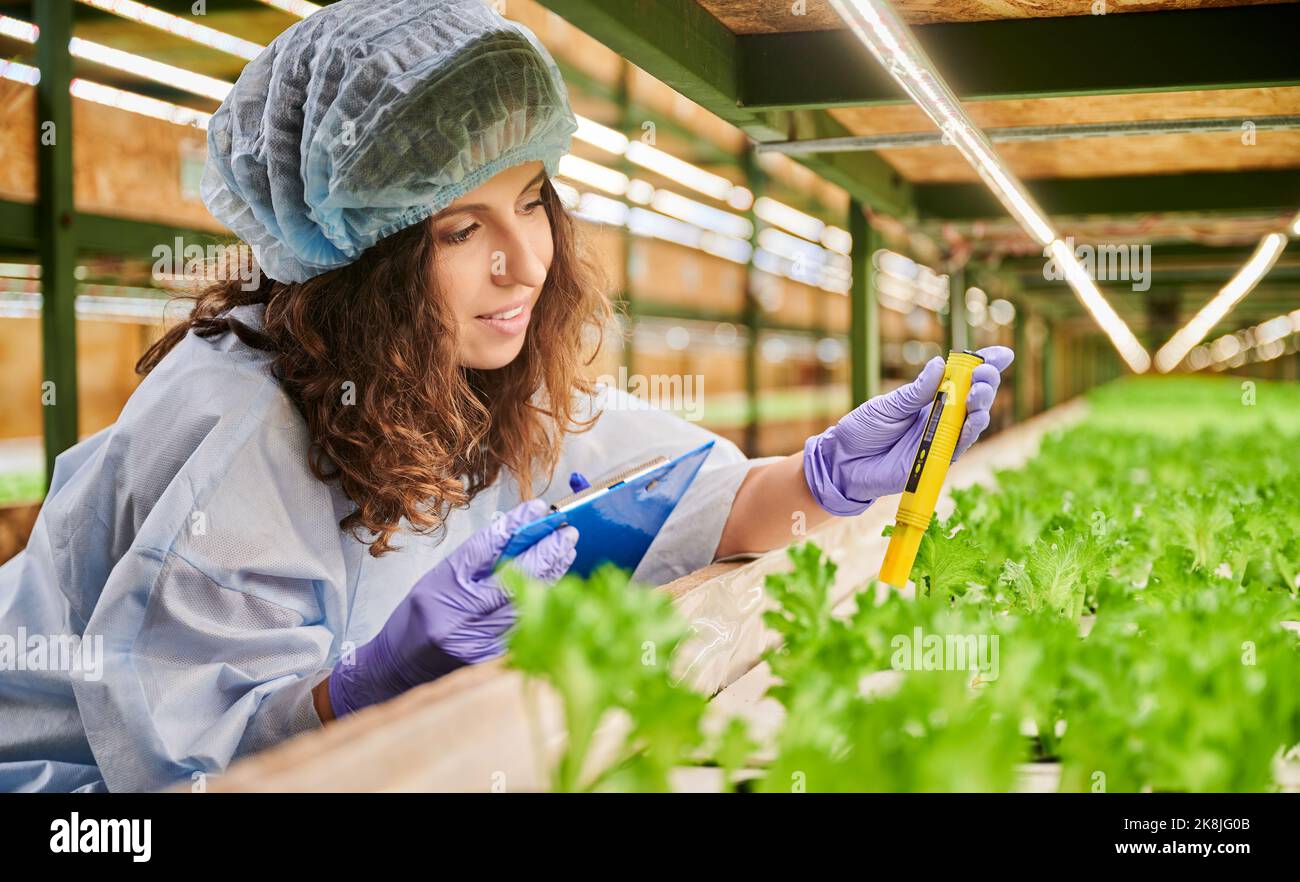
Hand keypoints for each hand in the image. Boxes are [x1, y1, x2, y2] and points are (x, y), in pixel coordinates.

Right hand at [328, 499, 577, 716]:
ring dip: (552, 574)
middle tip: (566, 531)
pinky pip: (525, 626)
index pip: (486, 547)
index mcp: (443, 584)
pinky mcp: (490, 660)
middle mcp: (459, 612)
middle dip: (545, 549)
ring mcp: (477, 639)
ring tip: (567, 552)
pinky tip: (558, 585)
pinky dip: (544, 603)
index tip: (538, 509)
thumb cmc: (416, 620)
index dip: (516, 525)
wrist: (394, 669)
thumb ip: (476, 561)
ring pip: (527, 600)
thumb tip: (516, 533)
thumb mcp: (438, 579)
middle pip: (514, 574)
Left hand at [802, 346, 1013, 515]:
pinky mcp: (937, 460)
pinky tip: (975, 417)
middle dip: (986, 382)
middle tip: (984, 374)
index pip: (962, 378)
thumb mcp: (888, 405)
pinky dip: (970, 431)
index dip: (984, 365)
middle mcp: (940, 416)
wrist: (843, 462)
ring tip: (979, 393)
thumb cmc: (863, 430)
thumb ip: (915, 391)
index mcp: (929, 397)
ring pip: (973, 421)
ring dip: (981, 405)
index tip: (1002, 354)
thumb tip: (939, 364)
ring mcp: (940, 438)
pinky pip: (960, 445)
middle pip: (975, 397)